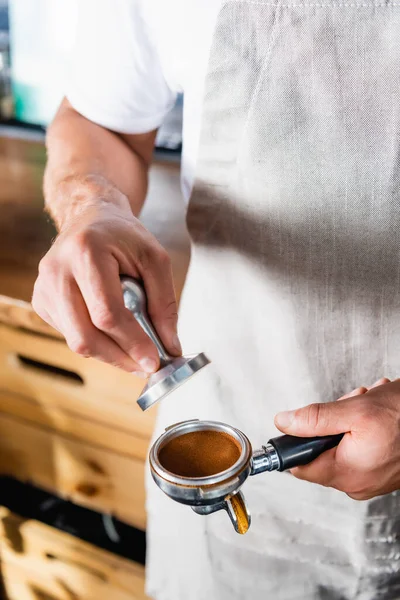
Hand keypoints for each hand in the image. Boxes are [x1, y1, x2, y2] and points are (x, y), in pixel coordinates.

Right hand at [32, 201, 180, 375]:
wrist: (91, 217)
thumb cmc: (124, 235)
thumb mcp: (155, 259)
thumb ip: (165, 303)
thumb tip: (170, 346)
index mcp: (86, 253)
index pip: (107, 313)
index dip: (132, 342)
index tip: (154, 361)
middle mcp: (57, 271)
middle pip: (85, 336)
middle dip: (120, 358)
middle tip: (145, 366)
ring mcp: (45, 287)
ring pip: (76, 341)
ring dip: (109, 353)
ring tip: (133, 349)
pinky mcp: (41, 300)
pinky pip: (70, 334)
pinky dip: (95, 341)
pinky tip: (111, 330)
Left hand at [274, 378, 399, 499]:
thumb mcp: (353, 410)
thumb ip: (314, 419)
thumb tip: (284, 423)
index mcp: (346, 473)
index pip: (299, 466)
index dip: (296, 441)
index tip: (300, 424)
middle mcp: (356, 483)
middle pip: (320, 451)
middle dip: (330, 424)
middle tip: (348, 406)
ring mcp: (369, 479)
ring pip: (339, 445)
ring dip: (348, 421)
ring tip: (367, 407)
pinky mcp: (380, 472)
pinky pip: (358, 448)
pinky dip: (362, 429)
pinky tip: (377, 416)